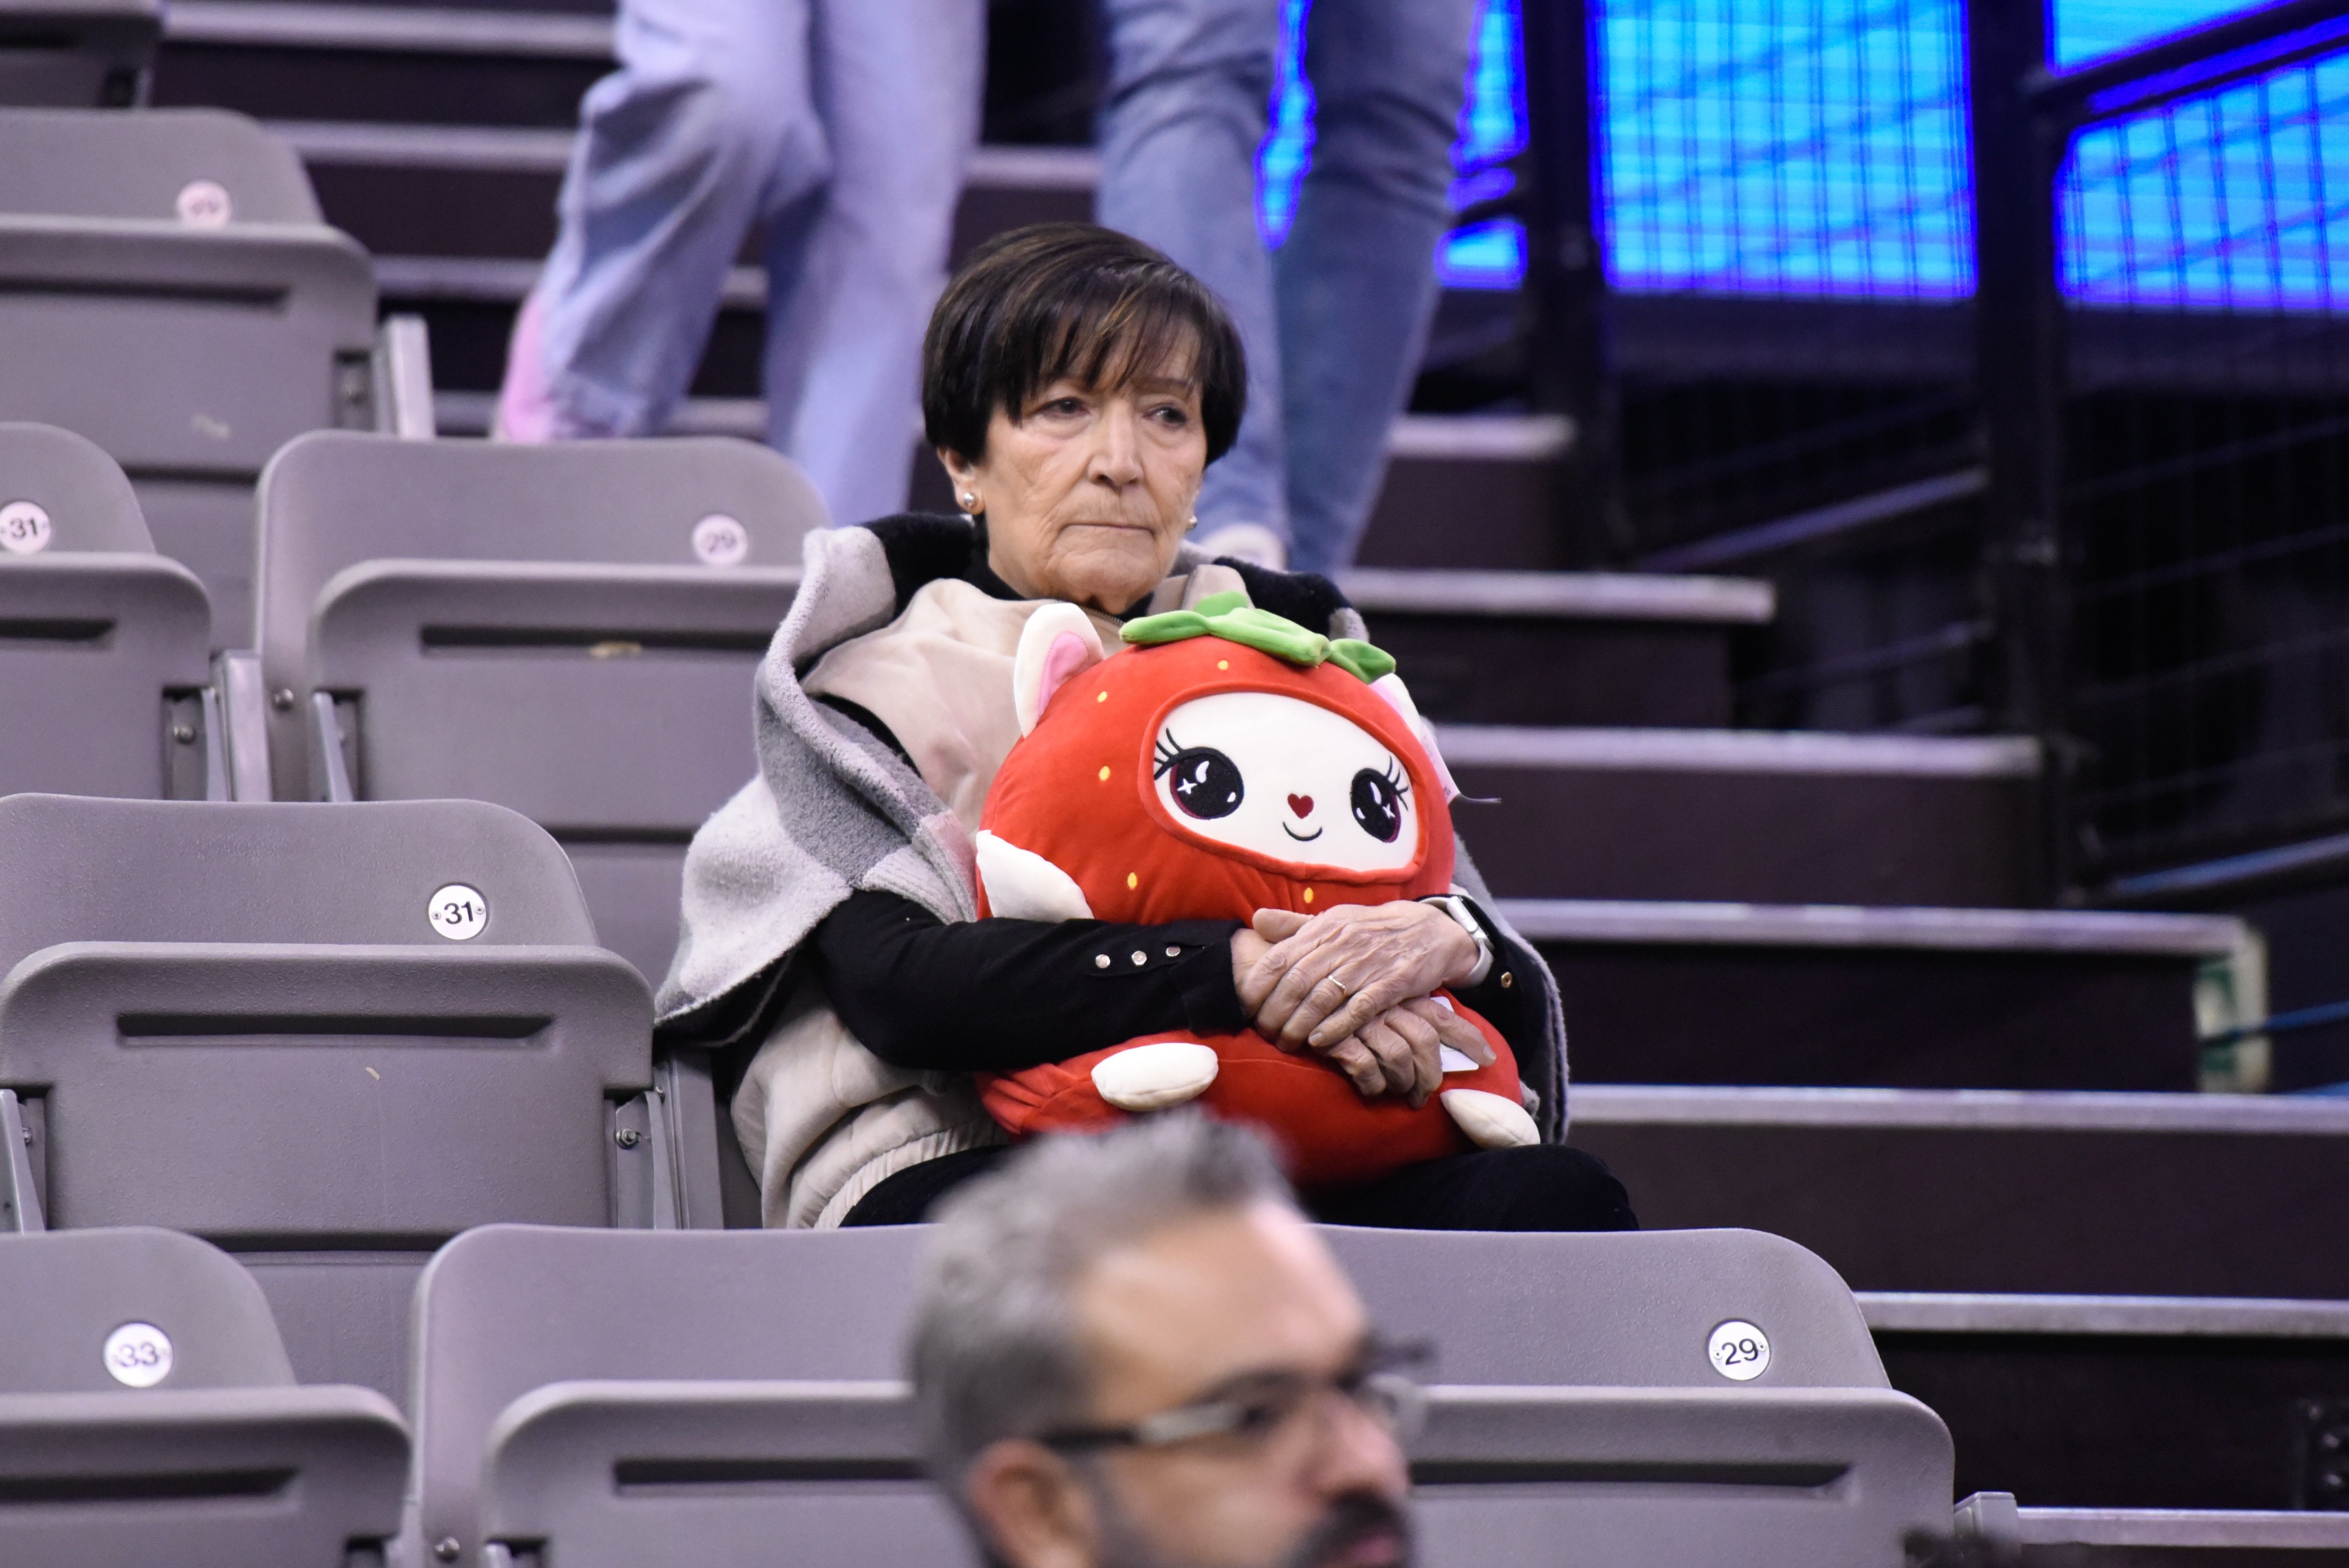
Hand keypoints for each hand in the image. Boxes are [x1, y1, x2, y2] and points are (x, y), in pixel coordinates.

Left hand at [1240, 902, 1490, 1089]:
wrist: (1430, 932)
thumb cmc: (1373, 931)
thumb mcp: (1335, 921)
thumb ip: (1295, 925)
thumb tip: (1256, 919)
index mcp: (1324, 927)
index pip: (1280, 956)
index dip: (1259, 983)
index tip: (1245, 1005)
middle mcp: (1342, 944)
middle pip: (1297, 981)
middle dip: (1275, 1011)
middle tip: (1264, 1032)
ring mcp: (1367, 964)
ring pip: (1323, 998)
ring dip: (1299, 1024)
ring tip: (1285, 1042)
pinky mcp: (1392, 984)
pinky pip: (1358, 1010)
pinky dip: (1336, 1027)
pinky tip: (1319, 1042)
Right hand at [1315, 996, 1492, 1107]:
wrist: (1278, 977)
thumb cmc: (1328, 988)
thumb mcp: (1366, 990)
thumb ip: (1393, 1005)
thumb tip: (1424, 1035)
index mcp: (1398, 993)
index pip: (1442, 1015)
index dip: (1468, 1036)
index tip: (1489, 1057)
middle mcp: (1385, 1006)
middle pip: (1425, 1041)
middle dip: (1432, 1074)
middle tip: (1425, 1096)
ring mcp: (1361, 1021)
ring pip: (1399, 1057)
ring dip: (1403, 1082)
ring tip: (1401, 1096)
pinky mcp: (1337, 1038)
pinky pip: (1365, 1068)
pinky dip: (1371, 1084)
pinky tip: (1369, 1090)